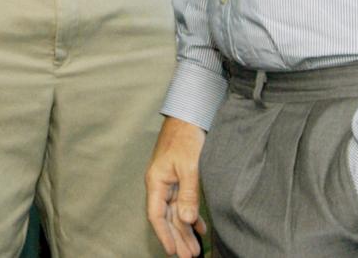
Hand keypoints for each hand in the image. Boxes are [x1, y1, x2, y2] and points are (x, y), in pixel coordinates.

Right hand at [145, 117, 207, 256]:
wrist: (189, 115)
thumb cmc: (185, 137)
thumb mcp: (189, 166)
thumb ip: (188, 194)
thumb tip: (186, 221)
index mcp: (156, 181)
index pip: (156, 215)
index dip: (164, 235)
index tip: (173, 252)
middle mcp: (161, 184)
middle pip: (167, 217)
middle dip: (177, 238)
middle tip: (188, 257)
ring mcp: (170, 181)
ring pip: (176, 212)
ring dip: (185, 230)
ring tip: (195, 250)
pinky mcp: (180, 177)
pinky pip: (184, 202)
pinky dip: (192, 216)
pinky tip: (200, 228)